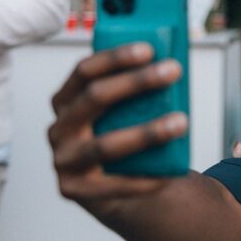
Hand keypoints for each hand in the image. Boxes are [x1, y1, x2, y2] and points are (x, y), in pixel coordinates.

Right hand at [48, 43, 187, 209]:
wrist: (115, 191)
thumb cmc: (124, 138)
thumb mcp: (126, 113)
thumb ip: (138, 93)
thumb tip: (172, 66)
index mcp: (66, 100)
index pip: (84, 71)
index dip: (114, 58)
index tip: (149, 49)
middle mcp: (59, 128)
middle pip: (94, 98)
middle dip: (136, 82)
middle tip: (173, 70)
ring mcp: (63, 160)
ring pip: (105, 144)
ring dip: (146, 132)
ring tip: (181, 122)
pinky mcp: (74, 190)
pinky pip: (114, 184)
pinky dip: (145, 177)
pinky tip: (170, 172)